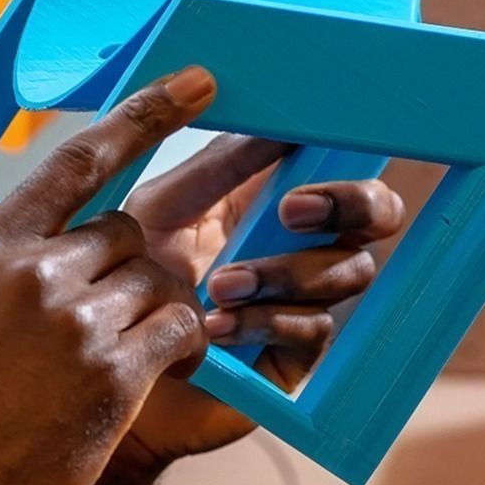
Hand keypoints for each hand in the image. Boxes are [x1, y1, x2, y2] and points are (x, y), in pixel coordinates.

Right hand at [0, 69, 215, 484]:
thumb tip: (29, 242)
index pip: (79, 158)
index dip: (147, 115)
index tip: (196, 83)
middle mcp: (31, 270)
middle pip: (122, 232)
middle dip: (124, 271)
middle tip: (97, 325)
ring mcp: (75, 319)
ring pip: (155, 282)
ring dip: (146, 315)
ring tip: (103, 366)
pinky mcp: (115, 372)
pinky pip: (178, 329)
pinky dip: (177, 346)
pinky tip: (146, 374)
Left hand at [113, 117, 403, 472]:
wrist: (108, 363)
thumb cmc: (132, 277)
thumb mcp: (164, 207)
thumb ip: (219, 165)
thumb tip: (277, 121)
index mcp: (271, 200)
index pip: (340, 167)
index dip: (345, 159)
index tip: (314, 150)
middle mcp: (301, 246)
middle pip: (375, 215)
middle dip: (349, 204)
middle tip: (291, 212)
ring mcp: (306, 300)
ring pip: (348, 271)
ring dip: (284, 273)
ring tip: (219, 286)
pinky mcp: (300, 355)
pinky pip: (316, 328)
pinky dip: (266, 321)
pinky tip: (217, 329)